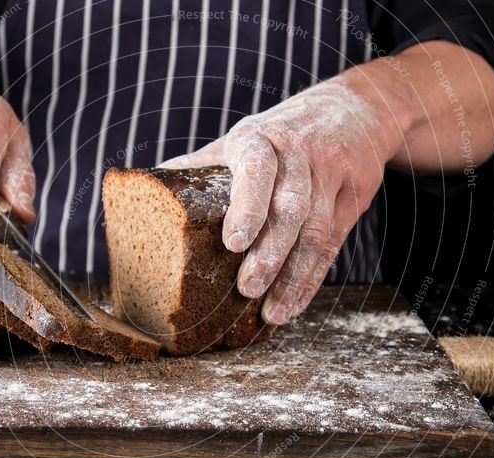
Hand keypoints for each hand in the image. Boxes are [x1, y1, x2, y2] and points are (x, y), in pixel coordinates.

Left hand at [161, 74, 405, 324]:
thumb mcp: (239, 140)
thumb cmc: (277, 134)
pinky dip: (312, 279)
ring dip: (293, 276)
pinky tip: (292, 304)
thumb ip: (198, 168)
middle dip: (270, 252)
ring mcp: (330, 178)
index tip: (233, 243)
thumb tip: (141, 192)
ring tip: (271, 311)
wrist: (351, 110)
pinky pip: (332, 245)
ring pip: (315, 231)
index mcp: (260, 140)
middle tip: (247, 288)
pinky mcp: (353, 199)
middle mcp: (298, 156)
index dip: (247, 207)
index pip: (257, 171)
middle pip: (290, 208)